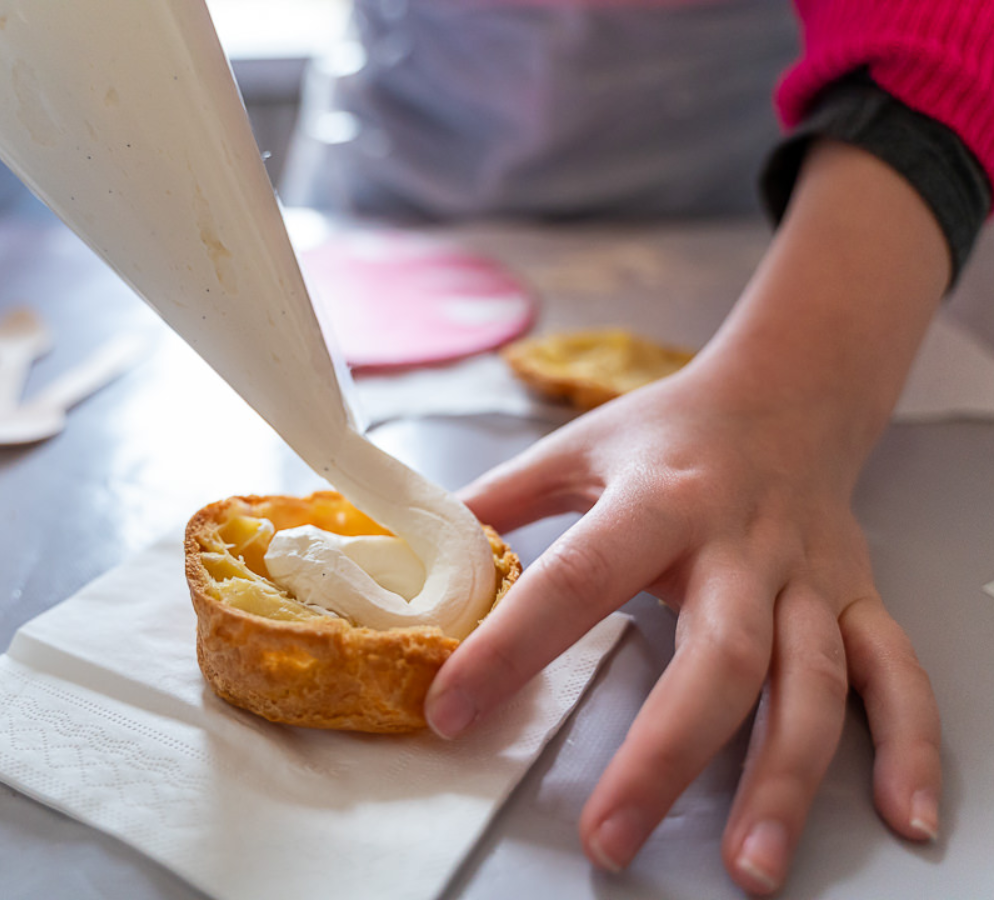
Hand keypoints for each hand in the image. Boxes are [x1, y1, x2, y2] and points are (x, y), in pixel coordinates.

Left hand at [426, 140, 948, 893]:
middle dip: (665, 752)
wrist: (786, 394)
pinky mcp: (856, 597)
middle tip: (610, 837)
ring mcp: (808, 577)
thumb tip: (414, 555)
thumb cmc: (669, 430)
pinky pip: (895, 674)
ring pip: (810, 682)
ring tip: (748, 865)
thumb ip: (498, 503)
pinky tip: (903, 818)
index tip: (452, 709)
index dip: (512, 644)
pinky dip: (909, 745)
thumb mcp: (574, 449)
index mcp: (657, 498)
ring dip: (784, 776)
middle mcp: (741, 543)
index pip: (578, 576)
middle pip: (718, 654)